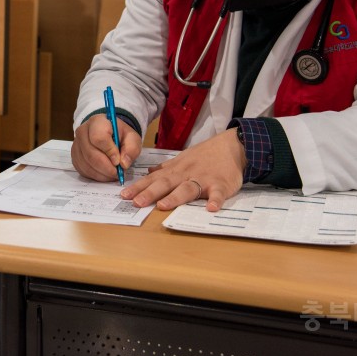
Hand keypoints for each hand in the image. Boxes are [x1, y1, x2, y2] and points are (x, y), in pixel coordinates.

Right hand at [71, 114, 141, 181]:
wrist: (108, 134)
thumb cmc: (119, 135)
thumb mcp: (132, 137)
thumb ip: (131, 148)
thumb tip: (123, 164)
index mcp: (97, 122)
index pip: (99, 138)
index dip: (109, 152)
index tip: (118, 161)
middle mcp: (82, 131)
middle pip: (91, 154)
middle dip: (106, 168)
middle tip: (118, 173)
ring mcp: (76, 145)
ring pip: (86, 164)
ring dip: (102, 174)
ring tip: (113, 173)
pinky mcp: (74, 157)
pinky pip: (83, 170)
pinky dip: (96, 176)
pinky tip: (105, 173)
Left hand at [121, 128, 245, 211]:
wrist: (233, 146)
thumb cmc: (206, 155)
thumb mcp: (182, 159)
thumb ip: (166, 167)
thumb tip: (148, 173)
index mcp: (176, 170)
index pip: (153, 179)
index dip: (139, 187)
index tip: (123, 195)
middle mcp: (186, 174)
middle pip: (166, 184)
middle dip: (150, 193)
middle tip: (136, 202)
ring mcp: (204, 179)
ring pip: (188, 188)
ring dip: (175, 197)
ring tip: (163, 206)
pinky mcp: (222, 184)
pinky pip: (218, 193)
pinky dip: (216, 200)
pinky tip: (211, 209)